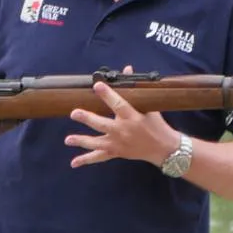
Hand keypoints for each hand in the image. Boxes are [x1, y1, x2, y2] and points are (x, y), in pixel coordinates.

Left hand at [65, 68, 181, 168]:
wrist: (164, 148)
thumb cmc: (157, 125)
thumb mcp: (149, 106)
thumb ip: (135, 89)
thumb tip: (127, 69)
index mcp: (133, 118)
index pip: (119, 104)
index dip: (108, 95)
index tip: (97, 85)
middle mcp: (123, 131)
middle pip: (102, 125)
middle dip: (88, 119)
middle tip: (74, 113)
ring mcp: (118, 144)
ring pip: (97, 143)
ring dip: (82, 141)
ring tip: (68, 140)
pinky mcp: (116, 152)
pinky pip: (99, 157)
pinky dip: (86, 160)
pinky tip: (73, 163)